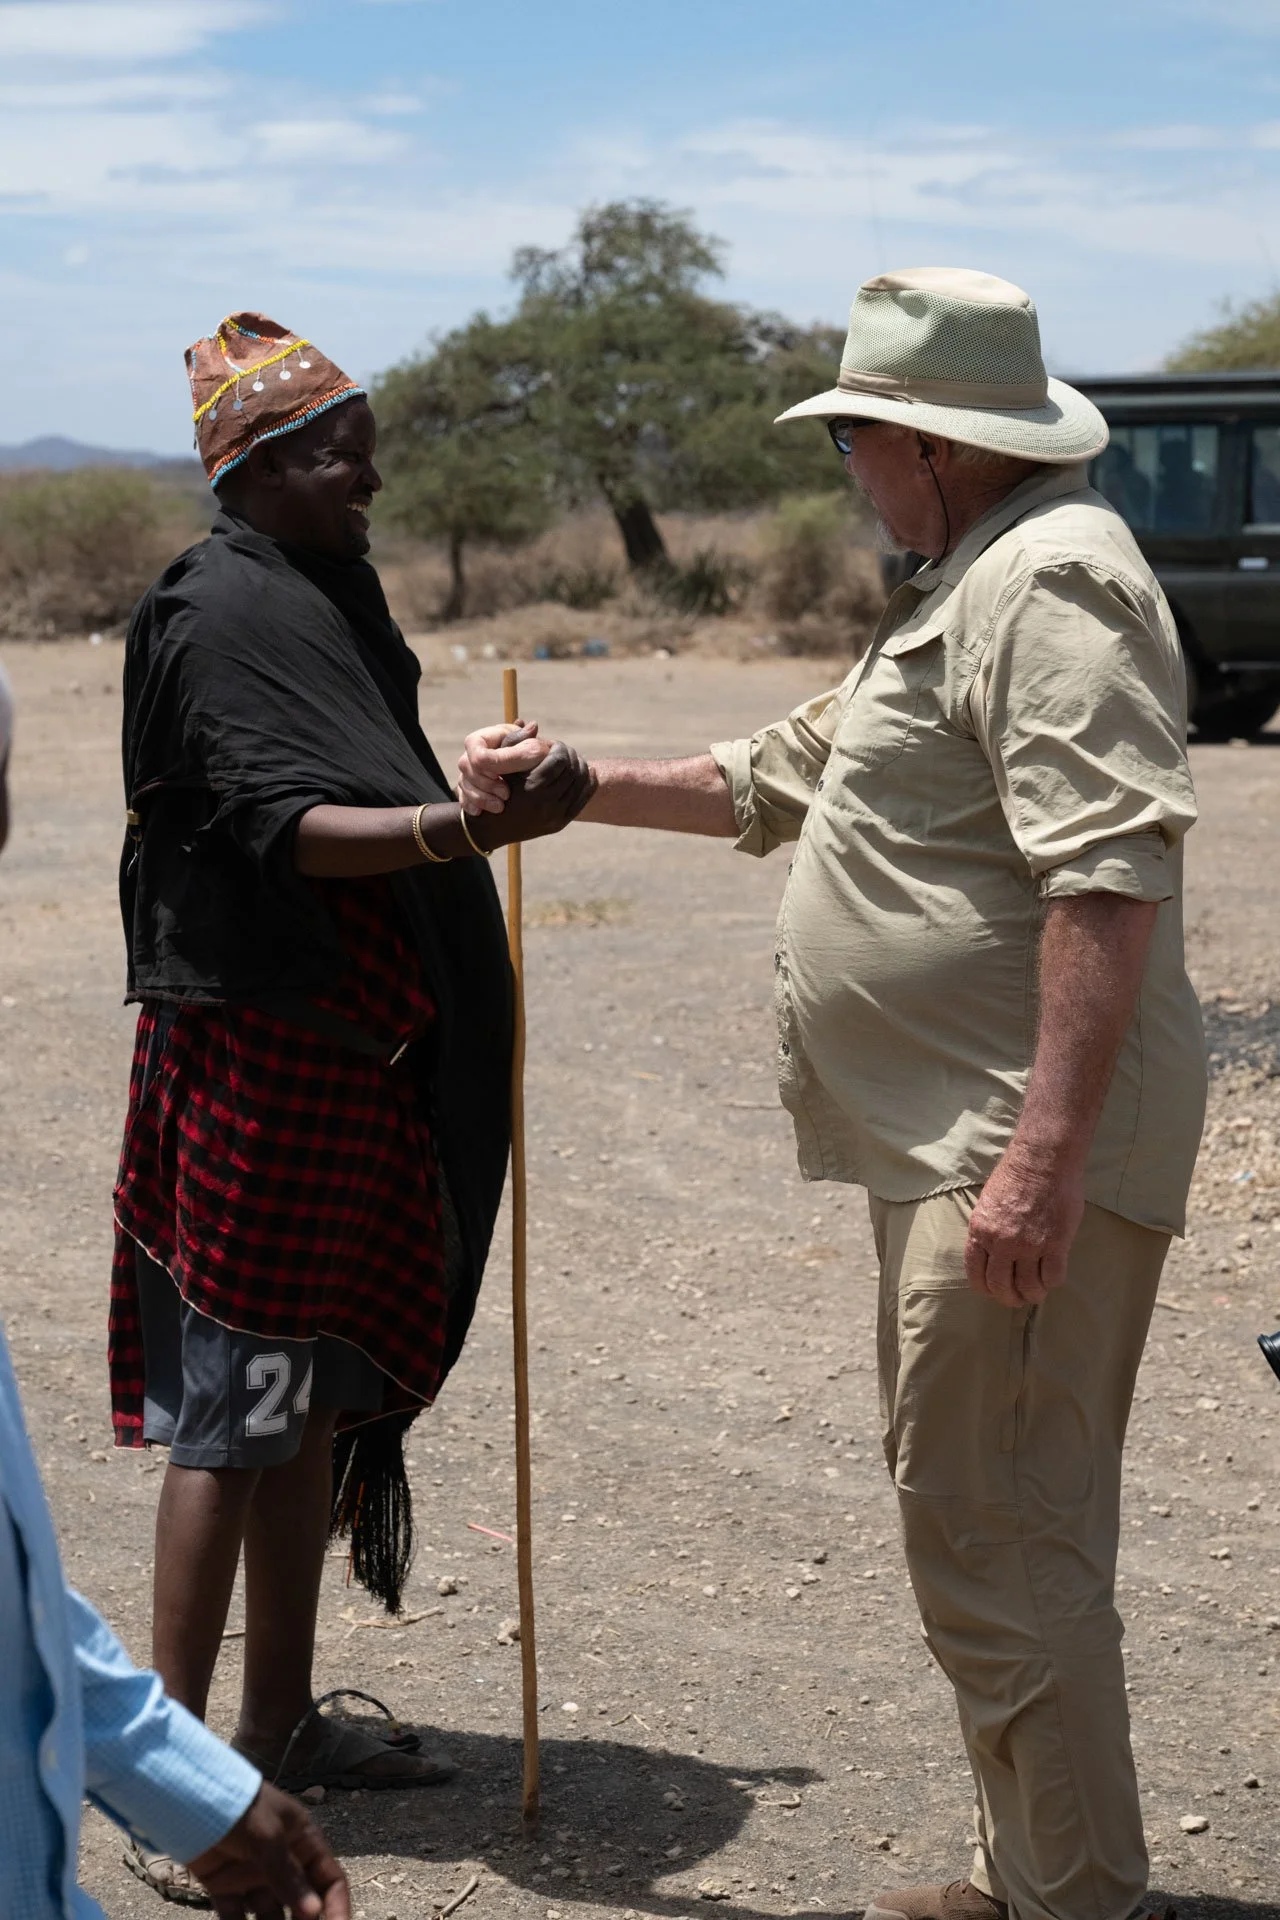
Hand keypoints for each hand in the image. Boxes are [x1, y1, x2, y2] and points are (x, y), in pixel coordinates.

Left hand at [185, 1783, 350, 1919]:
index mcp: (302, 1842)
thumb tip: (314, 1912)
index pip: (329, 1880)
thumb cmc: (242, 1808)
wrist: (190, 1795)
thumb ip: (288, 1877)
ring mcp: (253, 1876)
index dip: (336, 1907)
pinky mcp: (225, 1887)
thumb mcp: (269, 1837)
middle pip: (301, 1903)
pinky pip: (235, 1918)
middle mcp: (282, 1863)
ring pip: (269, 1916)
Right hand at [459, 721, 553, 814]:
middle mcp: (470, 754)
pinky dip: (471, 806)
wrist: (528, 774)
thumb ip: (527, 742)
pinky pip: (461, 797)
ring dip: (481, 798)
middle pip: (466, 768)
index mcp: (482, 739)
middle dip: (486, 784)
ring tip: (499, 807)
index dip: (487, 767)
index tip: (503, 778)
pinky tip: (481, 813)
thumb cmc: (529, 756)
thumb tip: (533, 726)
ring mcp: (467, 771)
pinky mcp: (467, 788)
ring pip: (463, 784)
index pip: (476, 751)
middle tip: (506, 795)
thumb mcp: (530, 746)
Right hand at [475, 740, 595, 849]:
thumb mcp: (499, 764)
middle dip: (570, 755)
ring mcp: (555, 815)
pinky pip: (583, 798)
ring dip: (581, 766)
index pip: (559, 759)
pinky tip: (588, 771)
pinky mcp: (560, 823)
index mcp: (531, 786)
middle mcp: (545, 803)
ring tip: (574, 759)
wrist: (494, 827)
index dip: (559, 747)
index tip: (553, 744)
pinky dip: (589, 782)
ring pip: (581, 783)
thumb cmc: (495, 788)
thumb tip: (534, 724)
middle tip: (565, 751)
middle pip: (572, 770)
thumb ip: (515, 741)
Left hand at [964, 1143, 1084, 1308]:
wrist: (1042, 1160)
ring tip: (1038, 1290)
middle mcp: (1001, 1243)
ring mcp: (1029, 1245)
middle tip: (1019, 1298)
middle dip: (1009, 1298)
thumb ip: (988, 1230)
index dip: (986, 1288)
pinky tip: (1053, 1275)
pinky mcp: (1055, 1244)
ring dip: (1033, 1294)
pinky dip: (1052, 1282)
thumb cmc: (1015, 1176)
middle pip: (1001, 1286)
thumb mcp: (988, 1204)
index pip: (976, 1274)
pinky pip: (1053, 1277)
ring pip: (1029, 1287)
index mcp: (980, 1232)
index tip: (995, 1291)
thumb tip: (993, 1254)